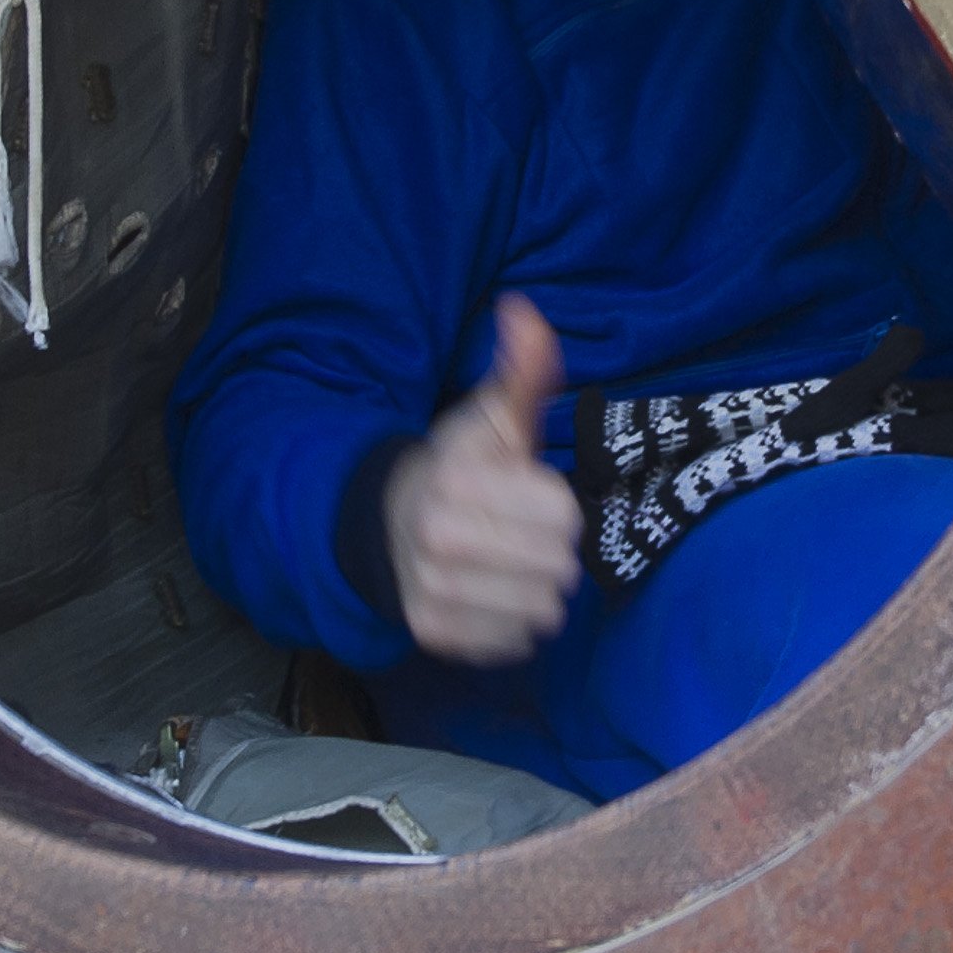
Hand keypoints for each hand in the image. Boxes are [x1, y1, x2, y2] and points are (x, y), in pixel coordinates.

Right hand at [382, 297, 581, 663]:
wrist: (390, 523)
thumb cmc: (460, 468)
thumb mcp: (492, 417)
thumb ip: (522, 370)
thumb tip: (523, 311)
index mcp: (457, 480)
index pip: (562, 516)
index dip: (555, 505)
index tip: (527, 495)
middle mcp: (439, 539)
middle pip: (557, 566)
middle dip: (550, 549)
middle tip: (521, 533)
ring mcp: (433, 592)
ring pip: (543, 610)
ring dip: (537, 589)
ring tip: (509, 563)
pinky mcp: (434, 633)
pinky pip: (517, 641)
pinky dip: (515, 623)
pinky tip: (493, 593)